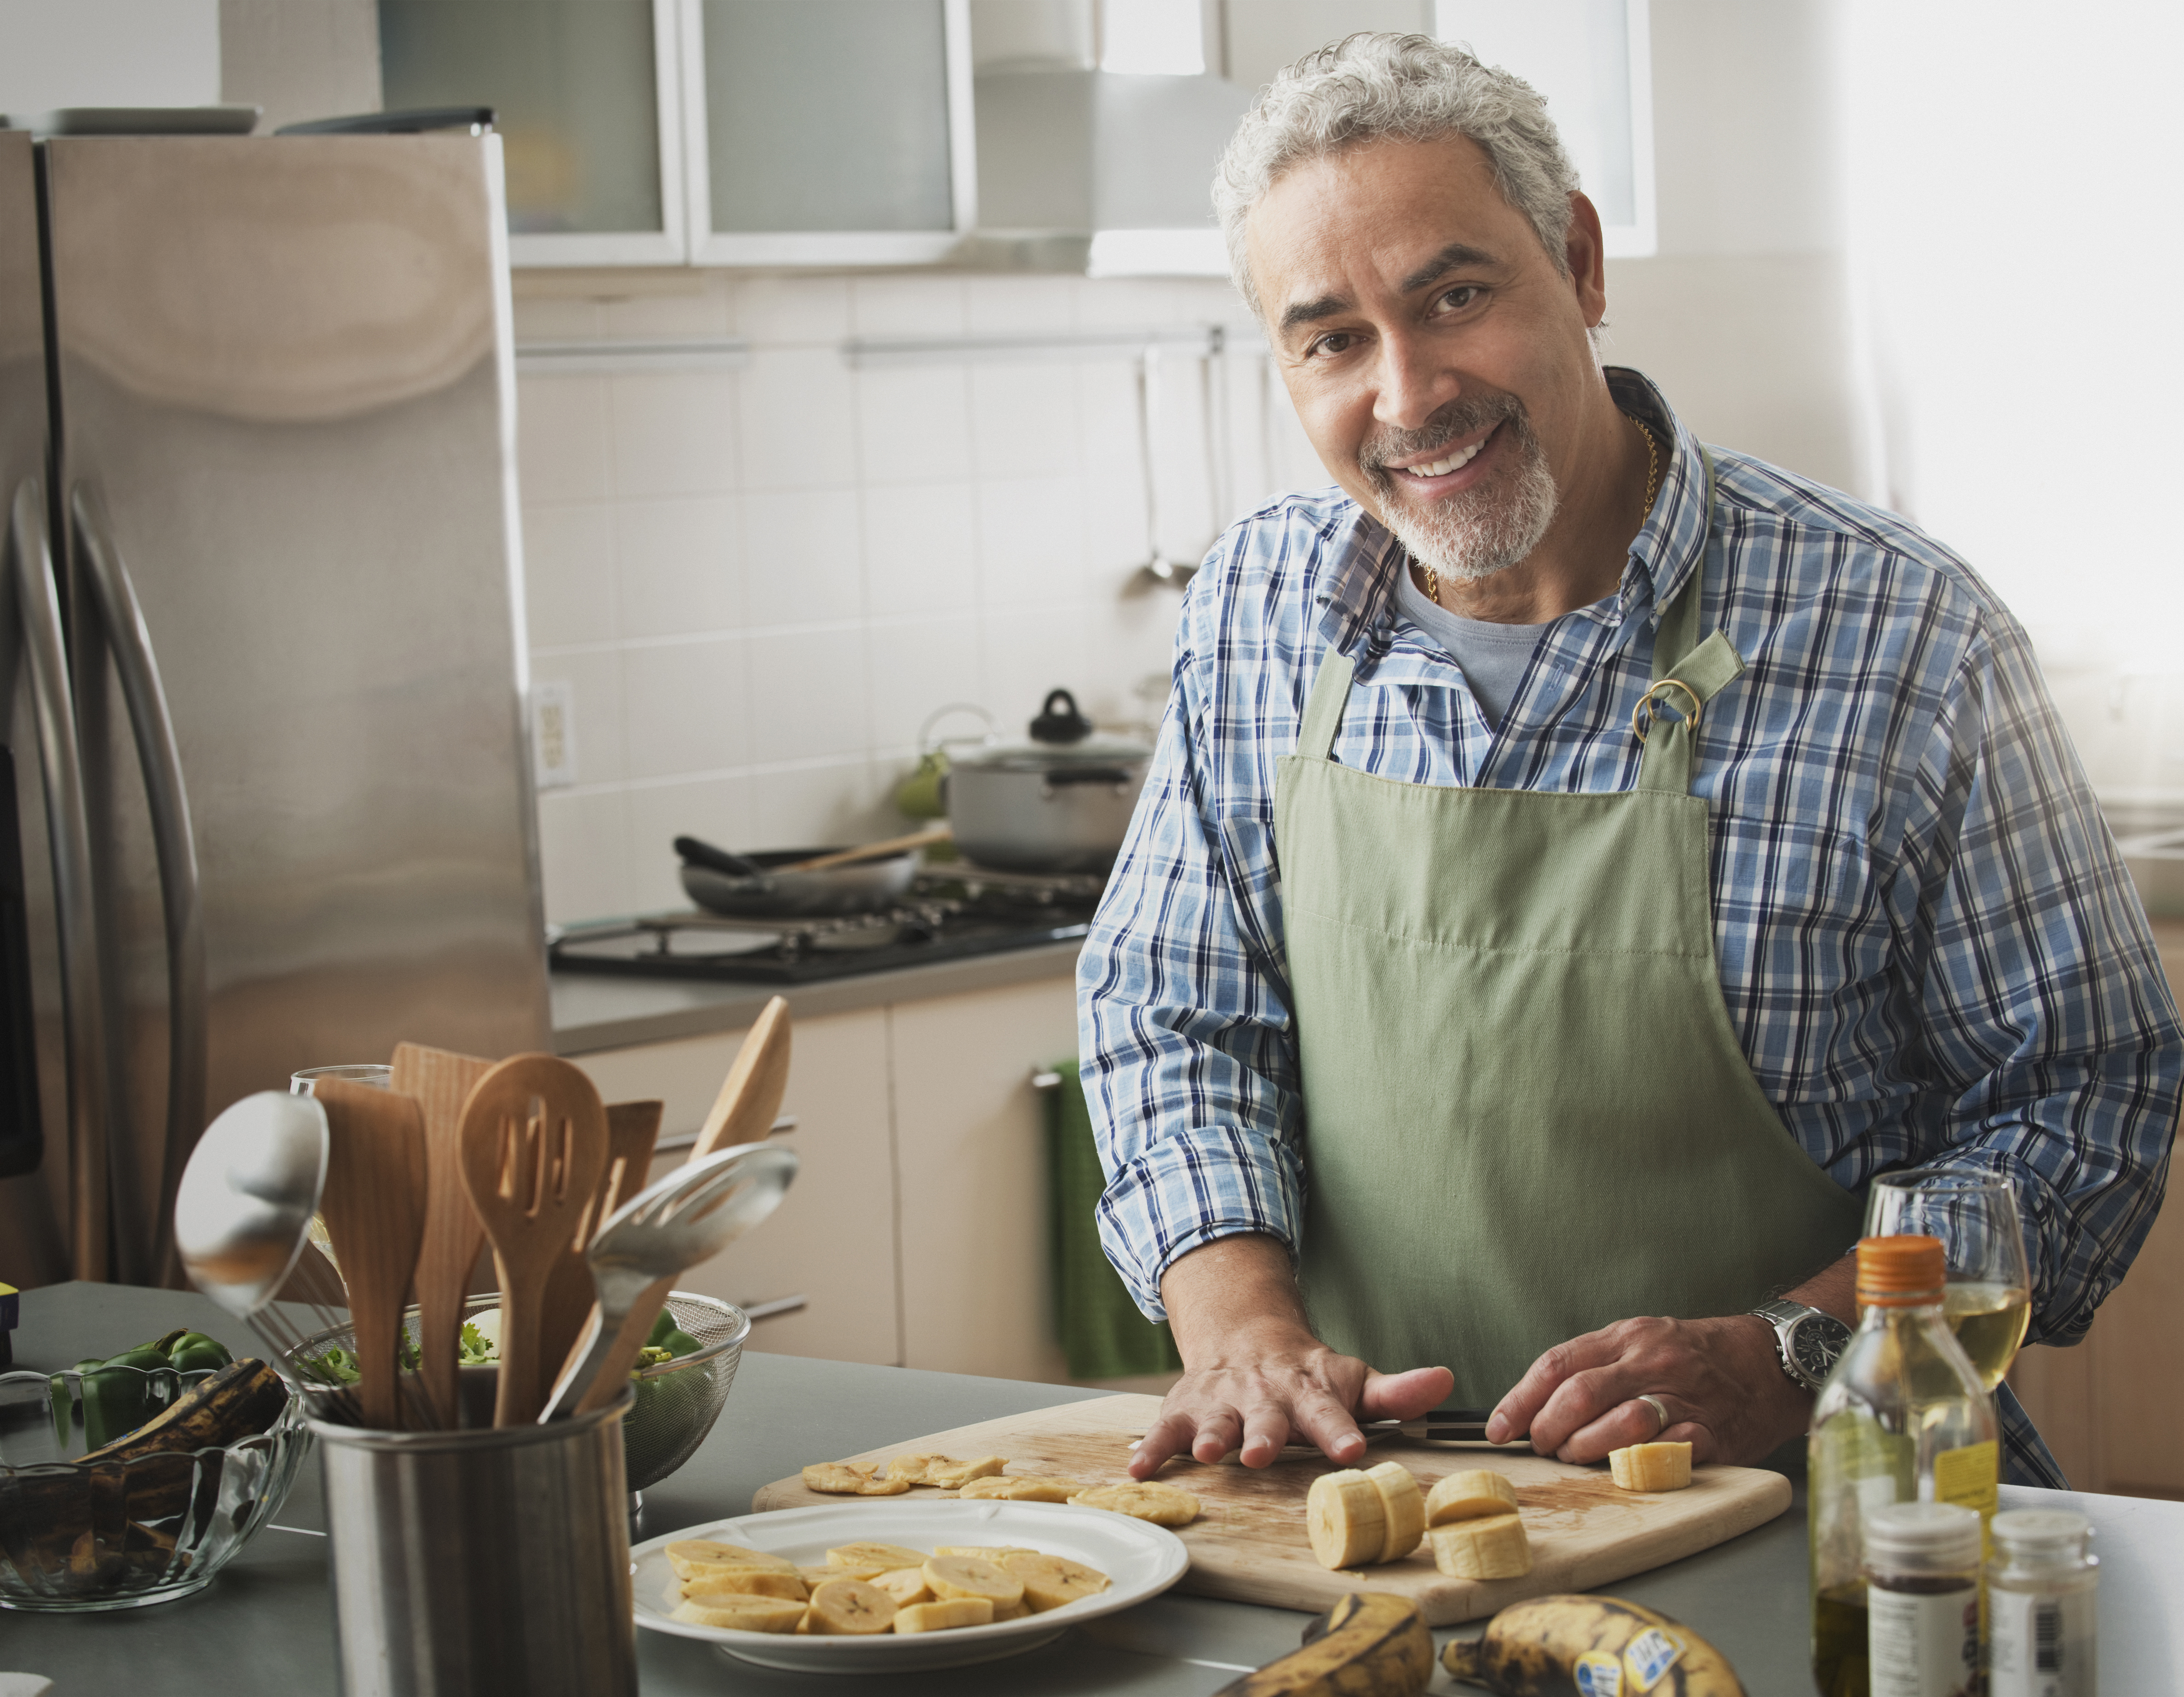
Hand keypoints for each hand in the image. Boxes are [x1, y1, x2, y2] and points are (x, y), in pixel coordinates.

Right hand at [1128, 1341, 1452, 1478]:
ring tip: (1210, 1452)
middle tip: (1261, 1453)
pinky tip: (1138, 1470)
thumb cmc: (1306, 1377)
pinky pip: (1165, 1430)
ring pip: (1215, 1419)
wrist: (1244, 1340)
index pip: (1328, 1410)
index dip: (1338, 1428)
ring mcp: (1221, 1401)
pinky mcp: (1185, 1410)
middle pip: (1265, 1415)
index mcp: (1306, 1390)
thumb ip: (1396, 1392)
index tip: (1351, 1447)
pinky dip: (1151, 1449)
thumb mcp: (1352, 1380)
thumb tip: (1446, 1381)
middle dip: (1263, 1433)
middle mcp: (1262, 1393)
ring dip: (1212, 1436)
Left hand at [1485, 1314, 1808, 1466]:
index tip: (1499, 1427)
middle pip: (1582, 1394)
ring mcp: (1685, 1396)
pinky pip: (1671, 1450)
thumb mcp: (1638, 1341)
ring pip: (1622, 1422)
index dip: (1521, 1399)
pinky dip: (1641, 1463)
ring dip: (1588, 1448)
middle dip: (1548, 1428)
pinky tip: (1625, 1469)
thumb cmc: (1691, 1356)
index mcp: (1627, 1336)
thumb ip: (1592, 1366)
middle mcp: (1652, 1361)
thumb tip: (1533, 1404)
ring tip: (1577, 1457)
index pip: (1558, 1364)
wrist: (1767, 1361)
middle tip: (1541, 1446)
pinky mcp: (1715, 1432)